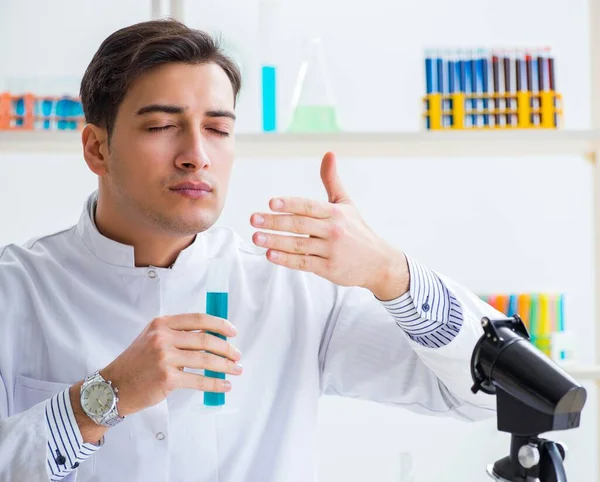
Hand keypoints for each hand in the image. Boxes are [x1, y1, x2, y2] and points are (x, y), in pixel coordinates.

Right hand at [100, 314, 241, 416]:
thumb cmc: (136, 363)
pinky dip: (215, 383)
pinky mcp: (167, 378)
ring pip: (205, 360)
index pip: (198, 319)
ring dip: (225, 366)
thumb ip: (177, 334)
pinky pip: (198, 380)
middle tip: (237, 355)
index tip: (232, 332)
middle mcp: (163, 338)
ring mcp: (164, 358)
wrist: (112, 386)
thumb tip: (210, 337)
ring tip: (236, 370)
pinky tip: (224, 385)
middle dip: (227, 348)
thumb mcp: (152, 338)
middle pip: (206, 339)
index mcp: (162, 324)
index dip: (219, 324)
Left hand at [250, 152, 409, 299]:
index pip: (309, 206)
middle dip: (275, 222)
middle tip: (254, 219)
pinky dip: (286, 260)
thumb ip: (332, 180)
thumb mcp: (346, 203)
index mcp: (335, 213)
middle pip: (300, 225)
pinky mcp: (329, 268)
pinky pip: (303, 263)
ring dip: (275, 241)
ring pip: (298, 245)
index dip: (290, 204)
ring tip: (256, 237)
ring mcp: (331, 250)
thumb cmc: (358, 231)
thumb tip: (328, 153)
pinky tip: (270, 255)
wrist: (379, 263)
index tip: (271, 202)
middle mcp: (333, 230)